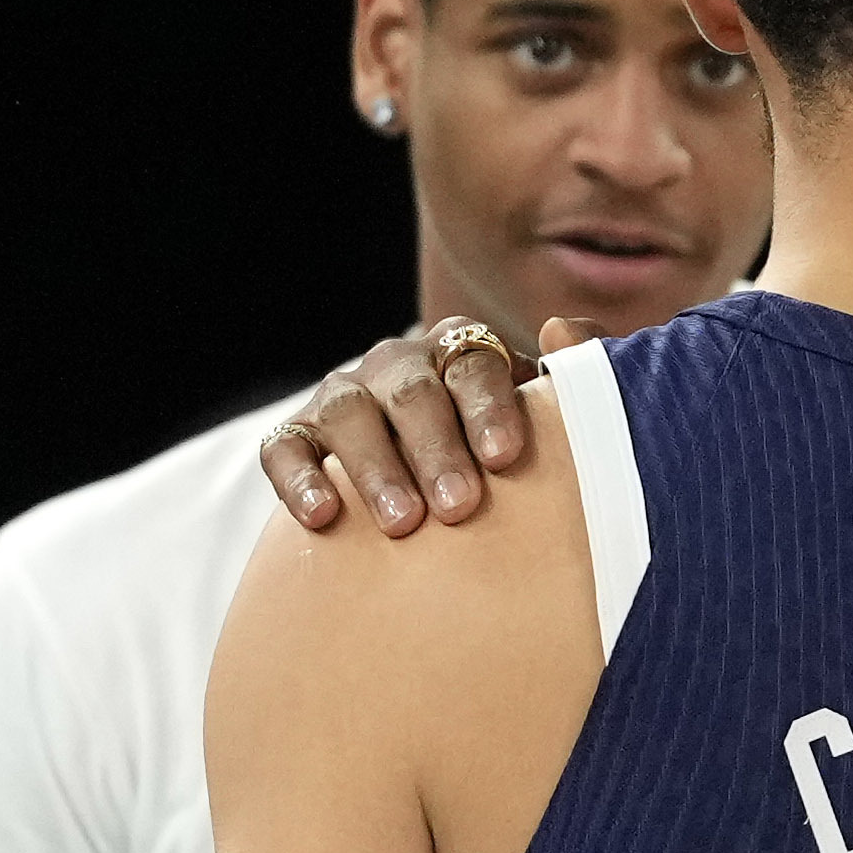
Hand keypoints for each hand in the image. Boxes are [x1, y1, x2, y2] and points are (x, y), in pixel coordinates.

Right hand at [258, 316, 595, 535]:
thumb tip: (564, 328)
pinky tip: (323, 517)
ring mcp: (343, 397)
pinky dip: (300, 480)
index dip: (491, 408)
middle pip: (414, 393)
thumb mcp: (543, 419)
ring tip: (404, 524)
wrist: (436, 493)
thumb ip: (567, 379)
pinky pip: (286, 449)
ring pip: (350, 416)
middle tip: (460, 507)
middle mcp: (398, 366)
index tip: (505, 459)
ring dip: (376, 469)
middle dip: (437, 450)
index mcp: (460, 351)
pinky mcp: (297, 436)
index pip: (476, 365)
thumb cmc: (500, 458)